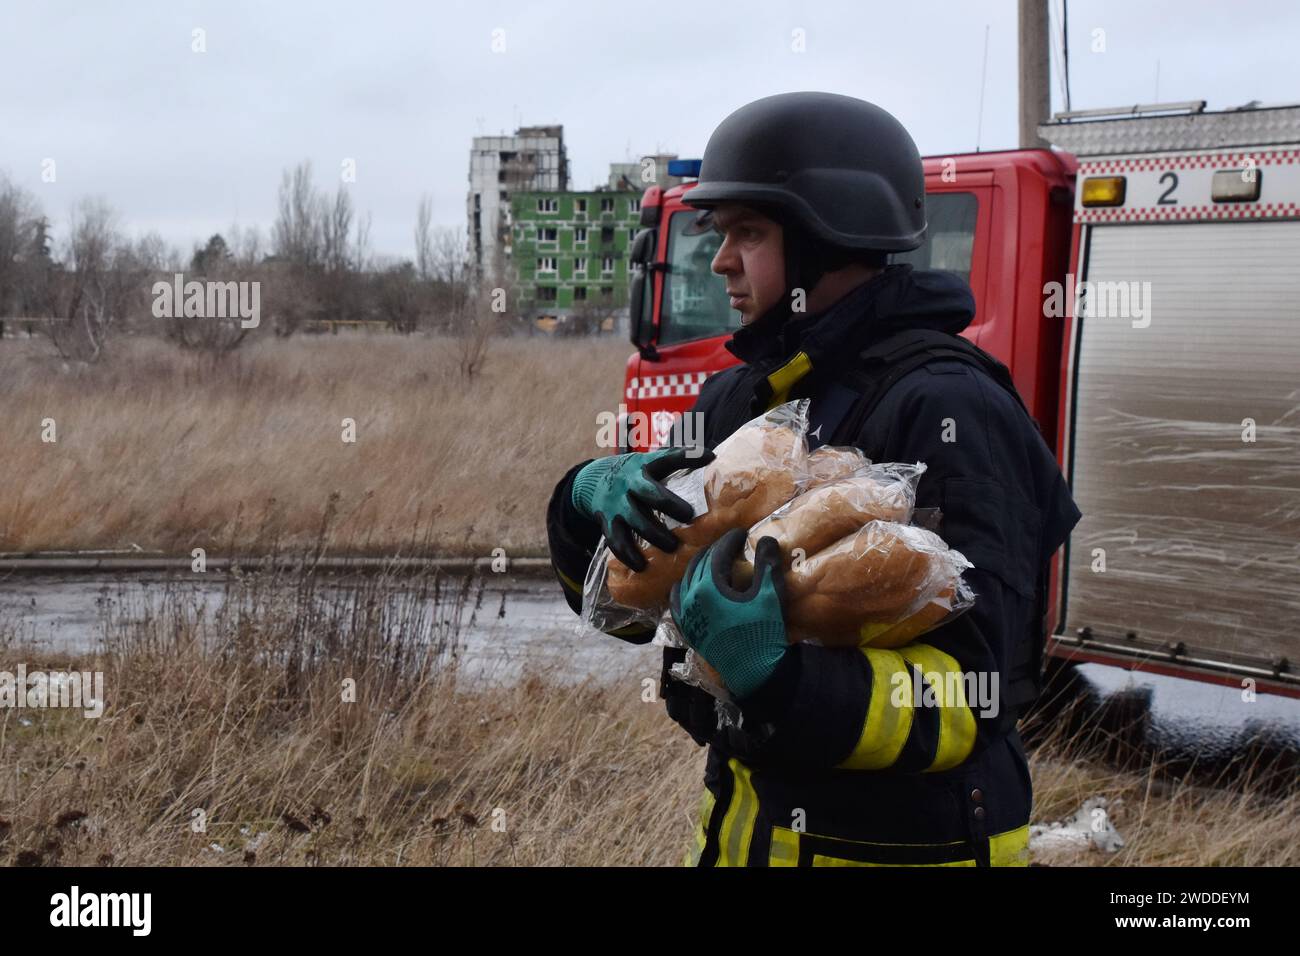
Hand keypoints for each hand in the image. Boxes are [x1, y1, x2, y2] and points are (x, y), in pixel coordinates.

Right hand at [571, 447, 714, 570]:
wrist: (592, 480)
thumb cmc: (634, 474)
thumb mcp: (650, 462)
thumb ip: (677, 461)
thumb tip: (712, 458)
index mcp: (644, 466)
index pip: (667, 457)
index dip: (687, 456)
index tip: (709, 456)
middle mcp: (629, 482)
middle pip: (649, 493)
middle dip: (669, 504)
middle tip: (689, 516)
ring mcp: (616, 502)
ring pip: (634, 519)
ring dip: (654, 535)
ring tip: (672, 547)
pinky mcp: (607, 521)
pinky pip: (616, 540)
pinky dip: (628, 555)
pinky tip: (641, 566)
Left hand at [669, 528, 787, 698]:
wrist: (753, 671)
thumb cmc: (762, 631)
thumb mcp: (770, 594)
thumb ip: (767, 564)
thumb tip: (765, 538)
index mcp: (709, 586)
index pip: (718, 553)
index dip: (731, 540)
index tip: (742, 533)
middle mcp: (691, 597)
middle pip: (700, 564)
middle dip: (716, 551)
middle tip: (731, 545)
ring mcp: (687, 615)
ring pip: (686, 581)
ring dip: (699, 567)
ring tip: (713, 562)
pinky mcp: (688, 629)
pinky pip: (676, 604)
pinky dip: (681, 590)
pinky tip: (687, 587)